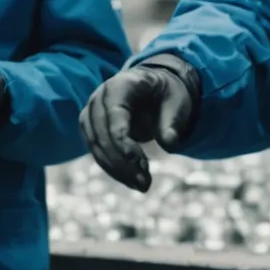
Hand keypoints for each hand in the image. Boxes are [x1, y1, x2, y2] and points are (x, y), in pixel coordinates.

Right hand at [80, 55, 201, 191]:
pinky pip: (98, 153)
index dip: (122, 139)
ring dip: (118, 170)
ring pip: (97, 148)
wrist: (155, 90)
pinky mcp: (92, 131)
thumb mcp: (177, 102)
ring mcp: (92, 114)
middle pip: (102, 134)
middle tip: (145, 182)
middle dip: (122, 161)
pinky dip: (115, 170)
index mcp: (121, 84)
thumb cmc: (166, 94)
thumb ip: (172, 121)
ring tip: (143, 185)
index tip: (137, 161)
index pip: (114, 113)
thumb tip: (169, 143)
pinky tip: (133, 182)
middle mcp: (100, 98)